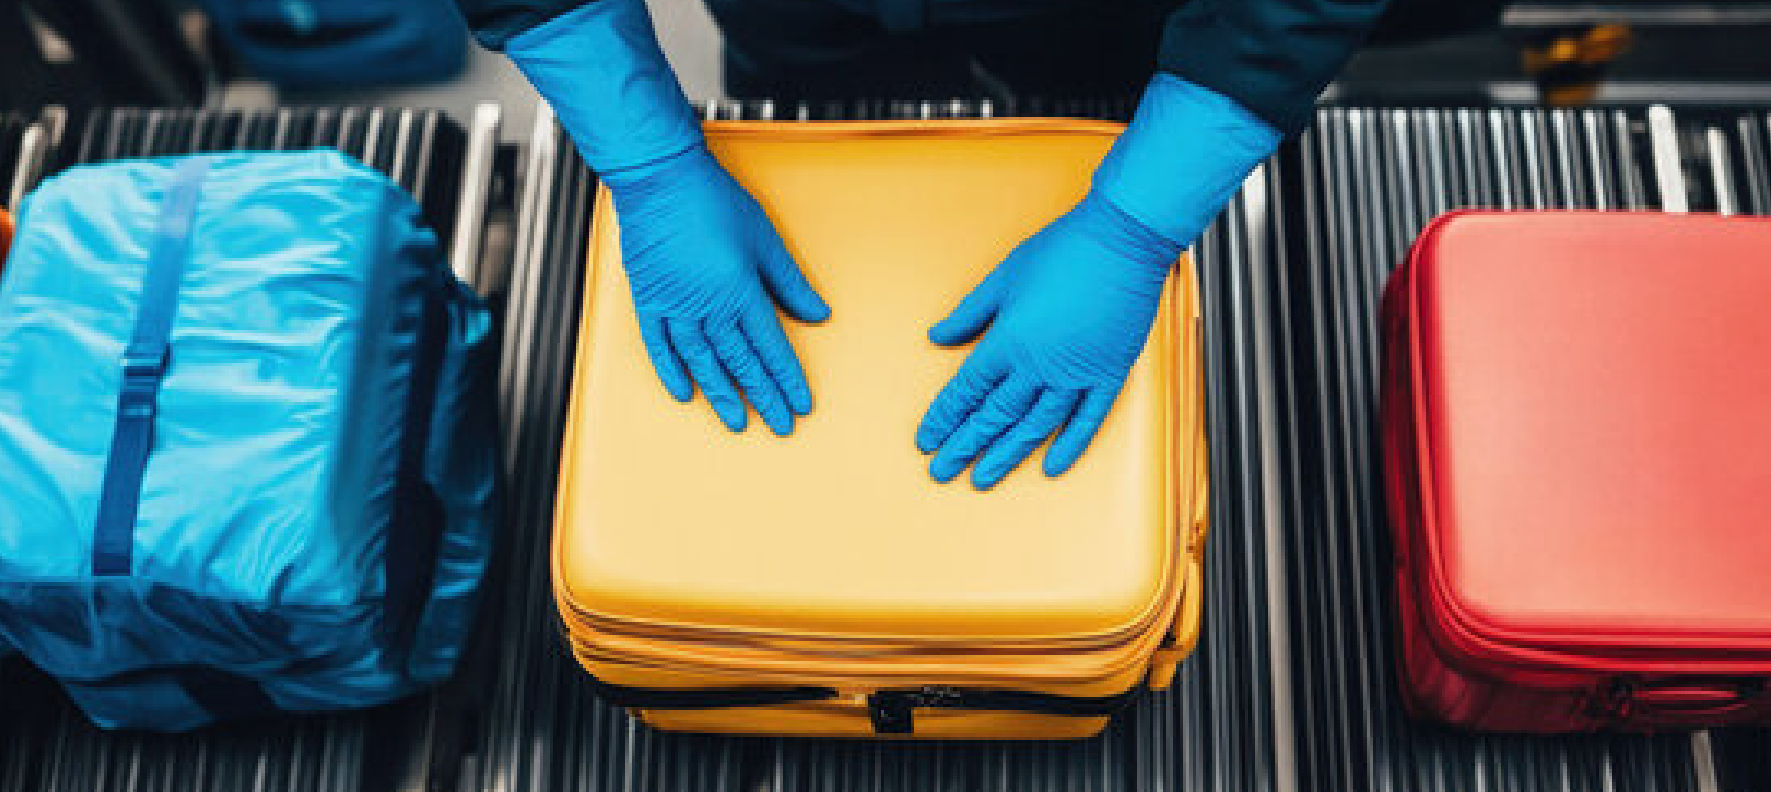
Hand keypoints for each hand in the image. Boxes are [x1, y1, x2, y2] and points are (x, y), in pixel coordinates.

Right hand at [609, 146, 828, 434]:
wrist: (661, 180)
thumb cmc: (713, 200)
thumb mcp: (765, 239)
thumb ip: (790, 282)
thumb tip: (818, 313)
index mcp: (741, 291)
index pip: (771, 347)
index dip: (787, 379)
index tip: (799, 405)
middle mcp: (708, 306)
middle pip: (741, 362)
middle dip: (763, 396)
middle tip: (778, 426)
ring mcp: (675, 306)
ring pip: (703, 361)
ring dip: (721, 394)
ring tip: (737, 421)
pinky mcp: (648, 300)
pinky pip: (660, 346)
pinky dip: (672, 371)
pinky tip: (684, 393)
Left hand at [915, 73, 1279, 488]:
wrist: (1124, 240)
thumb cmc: (1065, 249)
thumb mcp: (1004, 276)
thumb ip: (970, 313)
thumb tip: (938, 335)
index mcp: (1008, 340)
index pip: (967, 391)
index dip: (945, 418)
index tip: (928, 439)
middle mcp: (1039, 365)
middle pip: (994, 416)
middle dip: (964, 446)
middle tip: (942, 471)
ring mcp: (1076, 374)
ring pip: (1034, 426)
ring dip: (1006, 455)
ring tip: (983, 478)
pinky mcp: (1109, 374)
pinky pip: (1086, 421)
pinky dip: (1069, 446)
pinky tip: (1052, 467)